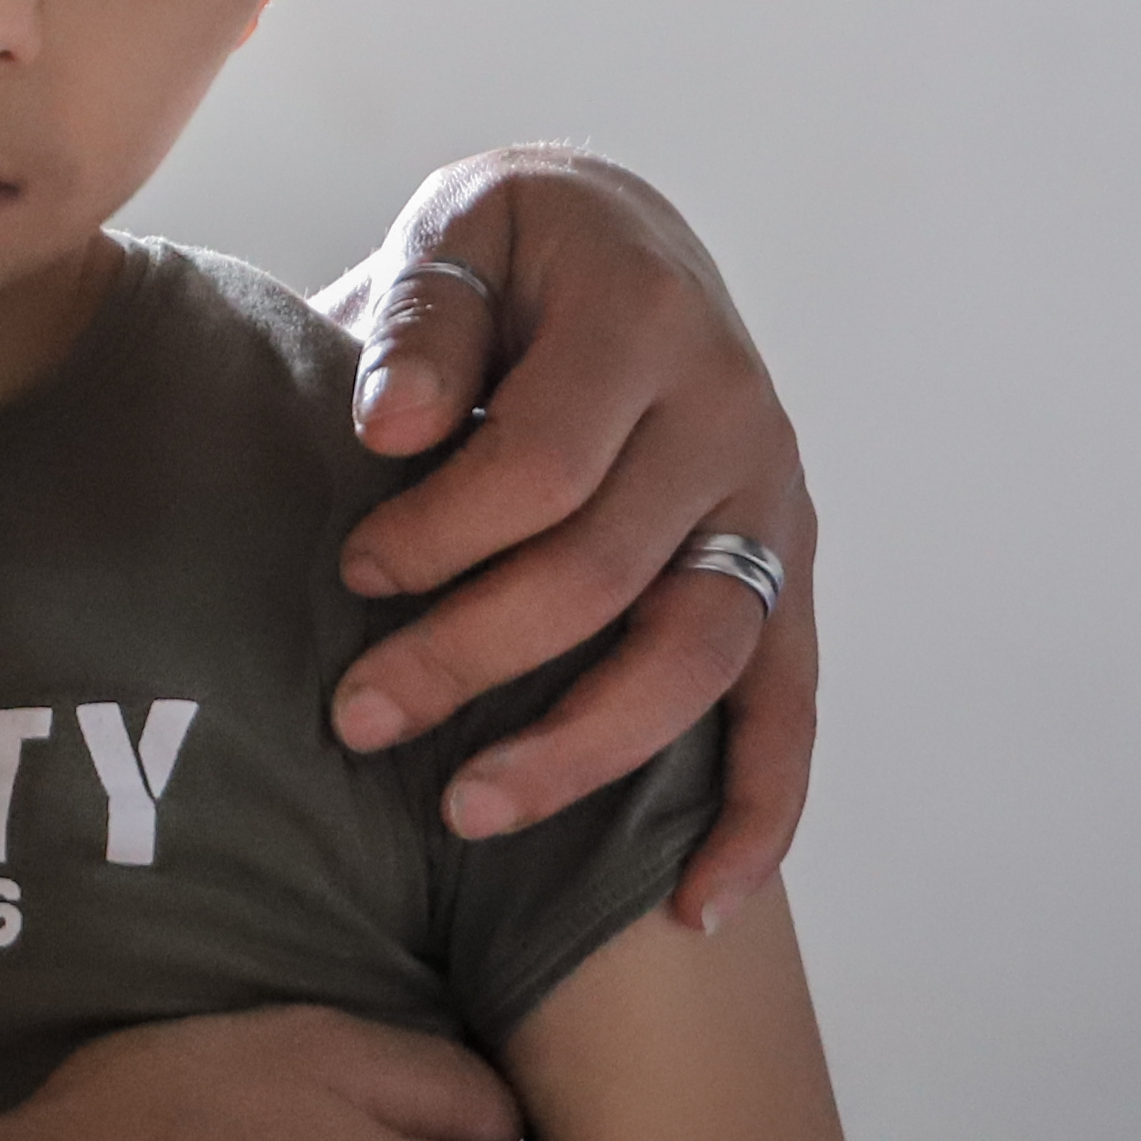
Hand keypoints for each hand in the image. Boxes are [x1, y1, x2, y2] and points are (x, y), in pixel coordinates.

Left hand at [313, 147, 820, 922]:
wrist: (626, 239)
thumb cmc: (515, 255)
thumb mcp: (456, 235)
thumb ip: (422, 320)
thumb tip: (389, 423)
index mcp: (645, 322)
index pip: (540, 463)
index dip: (439, 532)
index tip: (350, 570)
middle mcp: (733, 416)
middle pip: (609, 574)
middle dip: (472, 658)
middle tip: (358, 718)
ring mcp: (774, 505)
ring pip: (699, 658)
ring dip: (583, 750)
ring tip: (465, 812)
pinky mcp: (790, 573)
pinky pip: (790, 710)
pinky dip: (756, 814)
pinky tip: (694, 906)